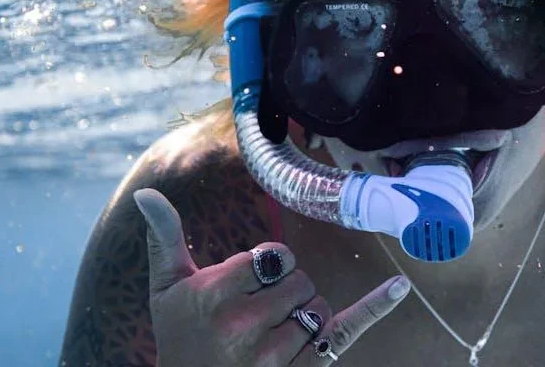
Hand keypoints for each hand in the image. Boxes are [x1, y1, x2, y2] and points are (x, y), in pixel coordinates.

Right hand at [133, 188, 410, 366]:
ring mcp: (274, 355)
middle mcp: (245, 326)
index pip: (273, 257)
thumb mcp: (165, 290)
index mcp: (215, 295)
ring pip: (317, 305)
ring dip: (302, 313)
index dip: (265, 267)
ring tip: (267, 334)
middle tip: (254, 312)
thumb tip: (145, 194)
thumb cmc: (178, 337)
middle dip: (284, 289)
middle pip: (299, 279)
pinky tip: (399, 286)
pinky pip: (344, 331)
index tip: (246, 286)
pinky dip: (374, 308)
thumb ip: (164, 238)